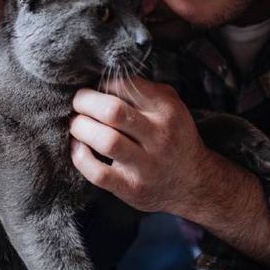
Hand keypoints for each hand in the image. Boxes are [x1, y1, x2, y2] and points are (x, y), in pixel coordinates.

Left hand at [69, 76, 213, 215]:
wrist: (193, 182)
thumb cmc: (172, 136)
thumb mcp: (170, 106)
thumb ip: (142, 90)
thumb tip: (101, 80)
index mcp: (167, 110)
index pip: (125, 85)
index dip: (101, 84)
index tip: (94, 89)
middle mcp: (160, 136)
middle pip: (113, 112)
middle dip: (85, 102)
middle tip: (77, 103)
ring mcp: (147, 165)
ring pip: (105, 141)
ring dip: (81, 128)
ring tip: (76, 124)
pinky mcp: (132, 188)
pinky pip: (98, 173)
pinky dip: (80, 157)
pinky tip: (78, 147)